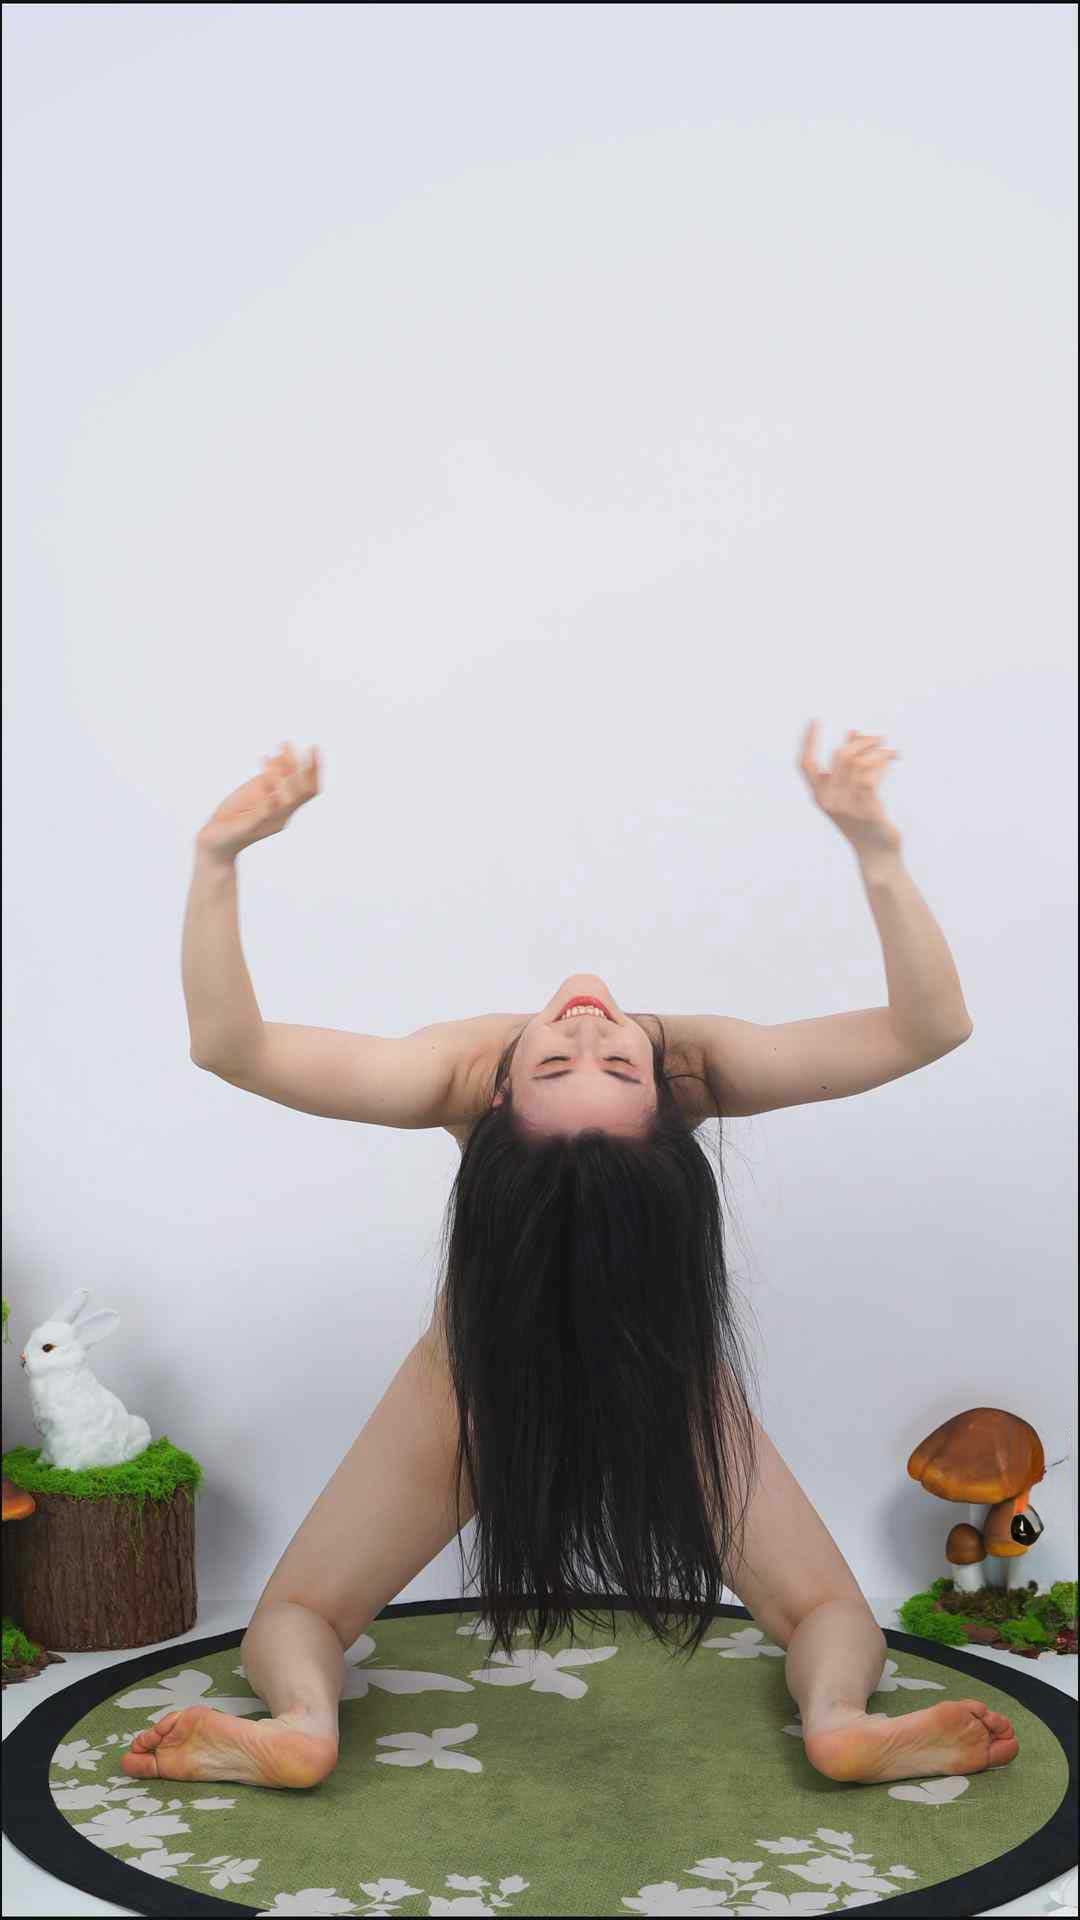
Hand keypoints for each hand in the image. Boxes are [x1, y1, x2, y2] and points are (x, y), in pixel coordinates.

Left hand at [196, 742, 320, 859]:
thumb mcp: (256, 790)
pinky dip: (267, 796)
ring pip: (285, 801)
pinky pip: (263, 813)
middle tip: (286, 744)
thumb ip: (272, 774)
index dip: (316, 769)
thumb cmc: (236, 814)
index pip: (310, 789)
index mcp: (286, 808)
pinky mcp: (249, 828)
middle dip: (300, 767)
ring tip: (264, 759)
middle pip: (303, 794)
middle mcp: (282, 817)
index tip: (314, 747)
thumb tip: (283, 751)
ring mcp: (267, 823)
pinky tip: (262, 779)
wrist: (215, 843)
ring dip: (279, 776)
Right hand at [797, 721, 902, 858]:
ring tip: (890, 750)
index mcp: (819, 796)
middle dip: (862, 740)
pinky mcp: (866, 809)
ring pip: (860, 762)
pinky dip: (883, 762)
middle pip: (840, 755)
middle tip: (879, 737)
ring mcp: (846, 806)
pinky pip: (872, 775)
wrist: (876, 854)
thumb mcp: (850, 793)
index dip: (808, 741)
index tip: (815, 720)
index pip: (805, 764)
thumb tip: (854, 731)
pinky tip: (892, 760)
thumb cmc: (864, 821)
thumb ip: (849, 766)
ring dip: (878, 750)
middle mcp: (829, 800)